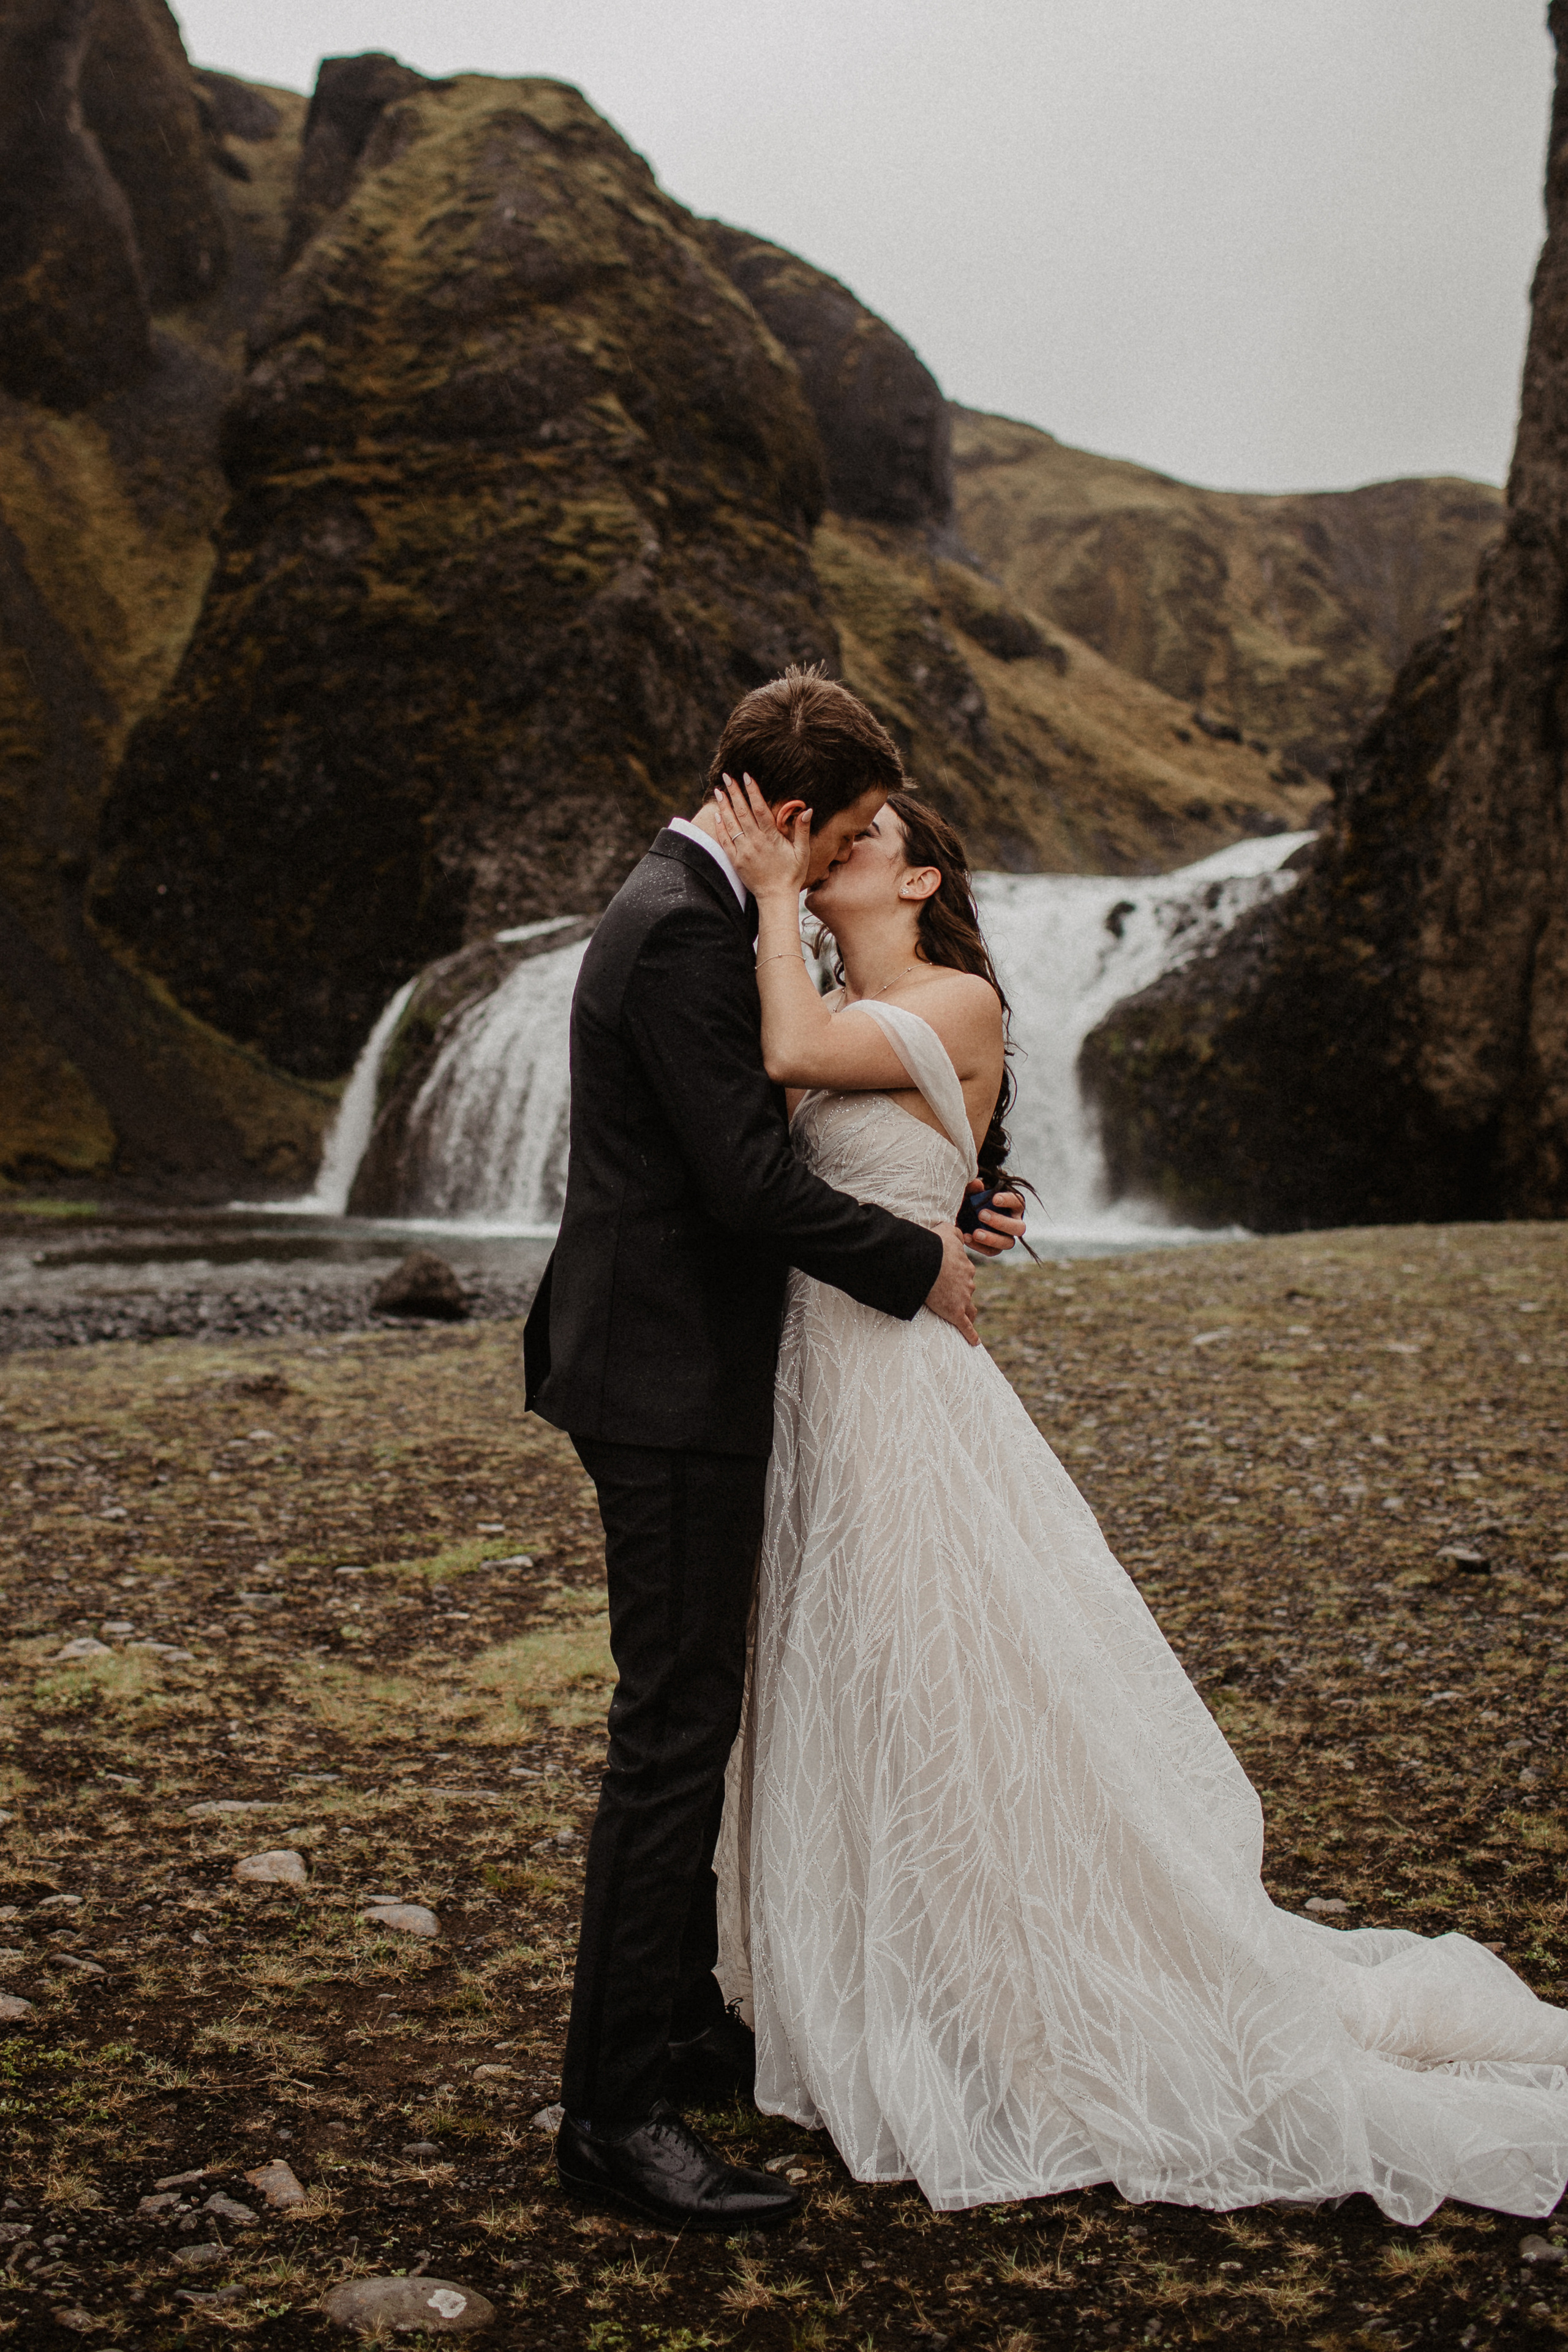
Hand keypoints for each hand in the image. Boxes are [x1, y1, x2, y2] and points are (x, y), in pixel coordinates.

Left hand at [717, 772, 809, 901]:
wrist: (776, 897)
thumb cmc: (792, 874)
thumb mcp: (802, 853)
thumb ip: (803, 830)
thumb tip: (807, 810)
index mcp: (771, 838)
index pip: (759, 808)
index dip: (752, 791)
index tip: (747, 776)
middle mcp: (755, 842)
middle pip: (742, 812)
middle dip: (734, 792)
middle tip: (727, 776)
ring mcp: (743, 851)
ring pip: (731, 824)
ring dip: (724, 806)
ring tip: (719, 790)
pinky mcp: (735, 861)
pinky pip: (725, 840)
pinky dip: (720, 826)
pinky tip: (717, 814)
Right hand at [923, 1223, 978, 1345]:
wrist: (926, 1262)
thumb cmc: (933, 1245)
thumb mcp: (945, 1230)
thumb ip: (954, 1231)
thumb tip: (960, 1233)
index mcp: (965, 1267)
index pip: (965, 1273)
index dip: (956, 1275)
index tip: (947, 1277)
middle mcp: (968, 1283)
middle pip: (966, 1290)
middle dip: (960, 1294)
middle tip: (947, 1296)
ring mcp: (963, 1299)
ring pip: (969, 1308)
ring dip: (967, 1312)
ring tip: (964, 1318)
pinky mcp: (955, 1313)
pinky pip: (966, 1327)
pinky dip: (971, 1335)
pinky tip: (974, 1341)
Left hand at [964, 1181, 1025, 1257]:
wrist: (959, 1215)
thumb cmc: (970, 1200)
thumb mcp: (969, 1191)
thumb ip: (972, 1187)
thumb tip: (978, 1185)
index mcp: (1013, 1205)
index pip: (1017, 1202)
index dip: (1008, 1200)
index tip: (994, 1199)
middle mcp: (1014, 1222)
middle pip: (1018, 1227)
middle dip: (1001, 1222)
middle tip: (981, 1215)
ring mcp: (1006, 1237)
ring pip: (1008, 1243)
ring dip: (992, 1238)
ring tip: (976, 1233)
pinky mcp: (995, 1248)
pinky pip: (992, 1251)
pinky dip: (979, 1246)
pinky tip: (966, 1237)